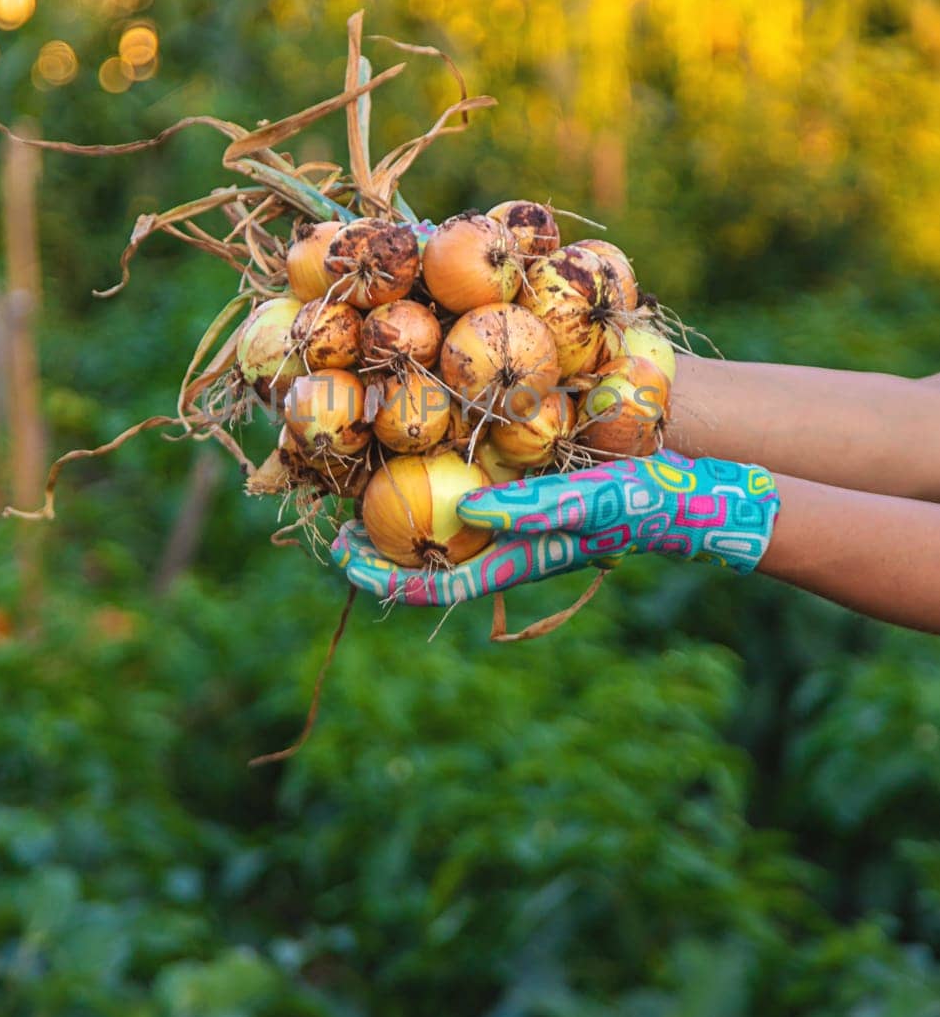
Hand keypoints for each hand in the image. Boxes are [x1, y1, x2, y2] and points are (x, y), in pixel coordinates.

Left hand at [330, 450, 779, 606]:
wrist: (684, 488)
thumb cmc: (640, 501)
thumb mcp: (587, 500)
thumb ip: (531, 508)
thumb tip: (468, 510)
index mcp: (507, 561)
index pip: (426, 585)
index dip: (375, 574)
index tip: (335, 547)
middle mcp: (499, 543)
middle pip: (420, 554)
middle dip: (374, 536)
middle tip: (331, 505)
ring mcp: (509, 517)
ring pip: (436, 519)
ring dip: (396, 498)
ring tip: (358, 469)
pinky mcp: (522, 485)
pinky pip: (463, 484)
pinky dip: (432, 466)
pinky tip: (418, 430)